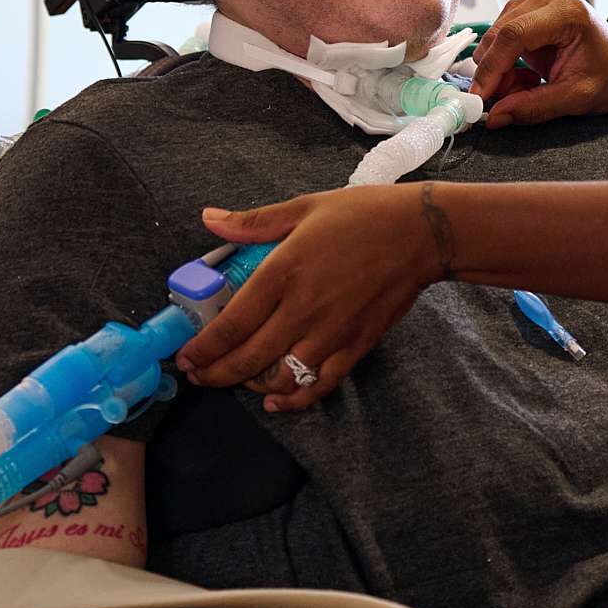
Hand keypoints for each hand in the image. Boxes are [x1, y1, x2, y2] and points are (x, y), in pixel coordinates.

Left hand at [174, 184, 446, 408]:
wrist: (422, 234)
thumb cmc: (363, 215)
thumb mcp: (303, 207)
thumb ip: (253, 223)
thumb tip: (208, 219)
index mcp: (283, 272)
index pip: (231, 324)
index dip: (203, 348)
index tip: (186, 356)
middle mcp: (302, 309)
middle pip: (247, 358)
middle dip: (215, 374)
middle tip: (197, 376)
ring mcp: (330, 333)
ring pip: (280, 377)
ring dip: (250, 385)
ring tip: (234, 381)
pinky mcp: (355, 346)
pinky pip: (319, 384)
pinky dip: (294, 399)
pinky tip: (276, 401)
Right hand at [470, 0, 607, 128]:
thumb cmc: (607, 75)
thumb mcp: (576, 98)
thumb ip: (535, 107)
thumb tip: (495, 117)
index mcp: (568, 12)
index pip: (515, 35)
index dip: (492, 68)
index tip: (479, 97)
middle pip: (500, 33)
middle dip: (494, 72)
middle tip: (503, 100)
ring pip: (495, 36)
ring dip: (500, 68)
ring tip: (526, 86)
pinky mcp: (527, 4)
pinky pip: (500, 34)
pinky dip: (504, 60)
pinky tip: (525, 74)